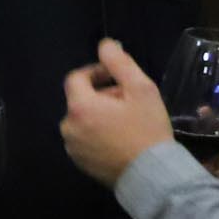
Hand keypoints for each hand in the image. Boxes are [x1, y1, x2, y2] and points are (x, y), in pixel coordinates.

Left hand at [61, 39, 174, 186]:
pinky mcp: (79, 162)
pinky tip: (121, 138)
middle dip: (103, 94)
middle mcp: (68, 126)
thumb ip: (120, 63)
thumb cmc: (147, 129)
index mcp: (79, 106)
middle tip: (130, 100)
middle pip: (81, 99)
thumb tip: (105, 44)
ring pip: (83, 119)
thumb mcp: (141, 90)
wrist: (151, 174)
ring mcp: (71, 146)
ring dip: (101, 114)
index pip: (76, 78)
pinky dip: (98, 132)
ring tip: (128, 120)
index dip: (95, 71)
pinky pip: (85, 138)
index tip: (115, 76)